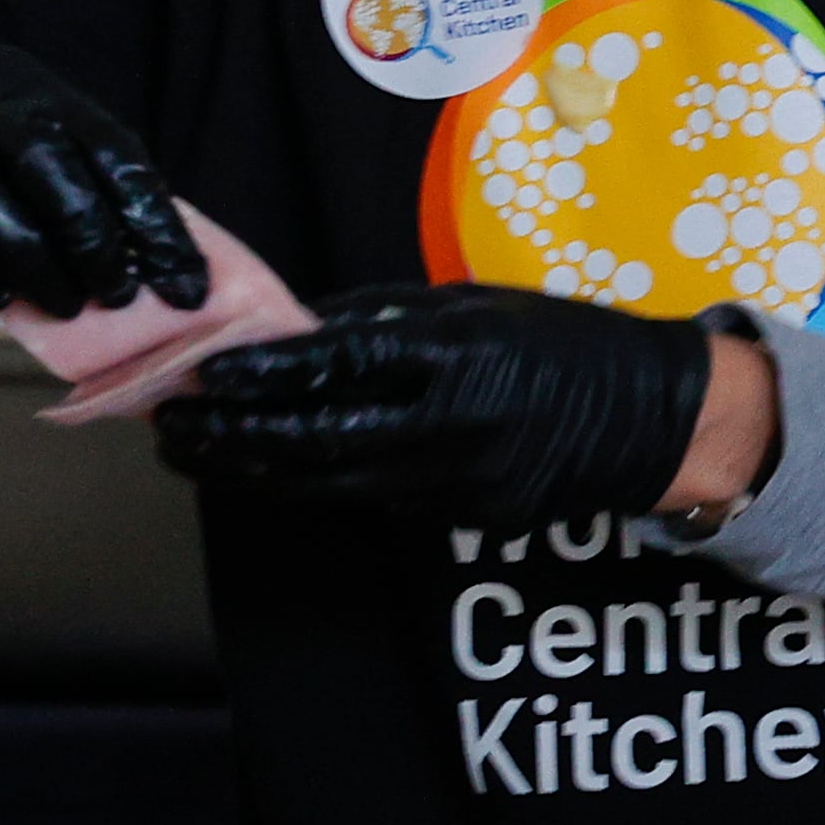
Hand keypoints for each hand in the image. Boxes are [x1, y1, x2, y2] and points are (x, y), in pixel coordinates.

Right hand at [0, 47, 203, 317]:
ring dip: (35, 264)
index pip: (110, 146)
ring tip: (69, 306)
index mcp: (30, 87)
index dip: (154, 219)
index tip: (185, 282)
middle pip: (43, 160)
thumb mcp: (32, 155)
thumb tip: (172, 271)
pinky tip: (1, 301)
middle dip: (92, 236)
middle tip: (119, 295)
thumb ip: (91, 193)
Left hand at [155, 283, 722, 530]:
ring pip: (330, 486)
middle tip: (173, 429)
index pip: (338, 365)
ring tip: (200, 455)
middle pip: (313, 443)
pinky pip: (377, 499)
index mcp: (455, 356)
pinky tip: (279, 470)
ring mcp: (457, 481)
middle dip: (231, 440)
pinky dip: (321, 483)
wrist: (651, 417)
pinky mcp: (466, 516)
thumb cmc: (561, 345)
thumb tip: (293, 331)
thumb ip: (384, 323)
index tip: (207, 373)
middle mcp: (451, 424)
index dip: (264, 375)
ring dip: (255, 473)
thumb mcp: (473, 307)